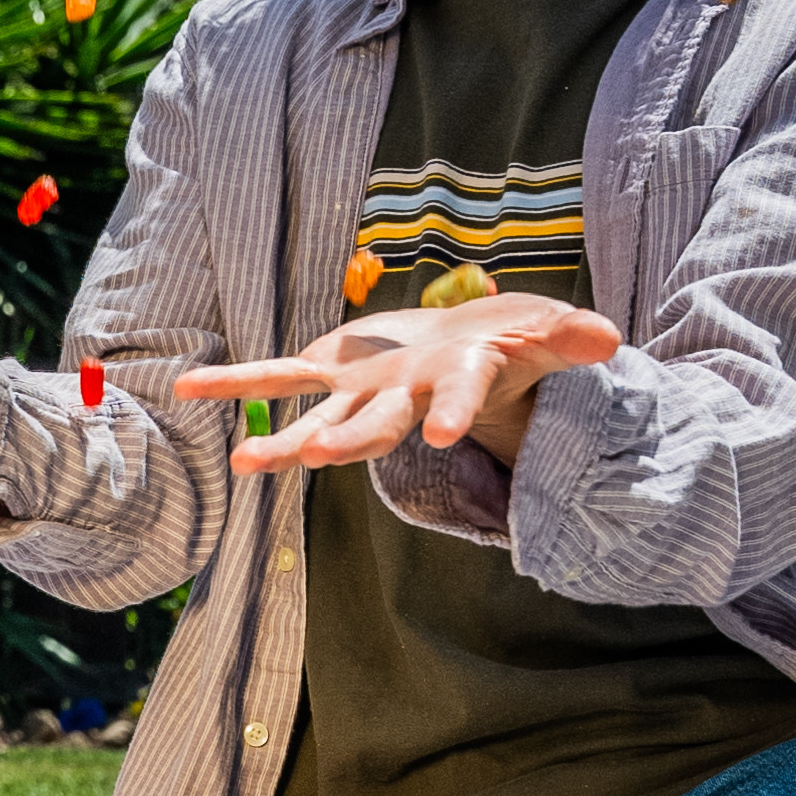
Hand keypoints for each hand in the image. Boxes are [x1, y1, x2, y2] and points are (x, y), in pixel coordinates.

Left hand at [177, 295, 620, 472]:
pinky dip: (234, 382)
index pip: (454, 400)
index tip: (446, 433)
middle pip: (372, 428)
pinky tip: (187, 386)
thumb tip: (608, 338)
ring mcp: (363, 392)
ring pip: (316, 420)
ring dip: (278, 440)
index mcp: (452, 386)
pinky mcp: (333, 368)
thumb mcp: (548, 333)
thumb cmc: (514, 344)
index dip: (452, 412)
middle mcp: (401, 402)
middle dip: (341, 442)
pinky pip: (277, 375)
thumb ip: (571, 337)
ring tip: (242, 462)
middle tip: (306, 458)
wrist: (471, 348)